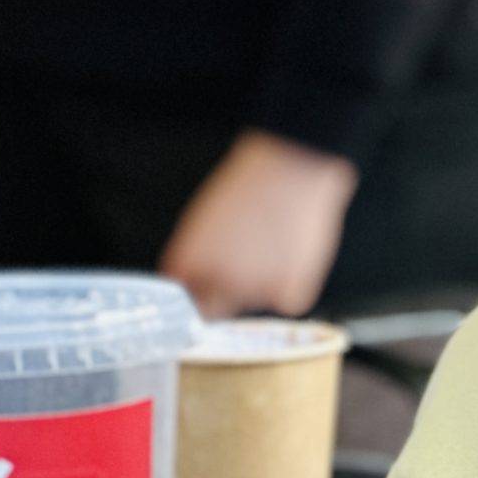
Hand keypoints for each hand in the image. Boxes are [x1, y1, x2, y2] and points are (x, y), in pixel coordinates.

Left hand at [158, 130, 357, 319]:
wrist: (291, 169)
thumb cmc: (249, 185)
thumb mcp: (206, 219)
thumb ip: (199, 255)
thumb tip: (199, 275)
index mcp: (187, 264)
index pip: (182, 296)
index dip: (196, 288)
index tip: (207, 282)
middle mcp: (215, 284)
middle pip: (213, 308)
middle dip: (223, 294)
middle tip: (245, 265)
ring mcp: (254, 293)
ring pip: (254, 300)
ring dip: (262, 282)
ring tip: (276, 242)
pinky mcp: (290, 296)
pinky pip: (288, 299)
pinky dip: (292, 282)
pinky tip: (295, 251)